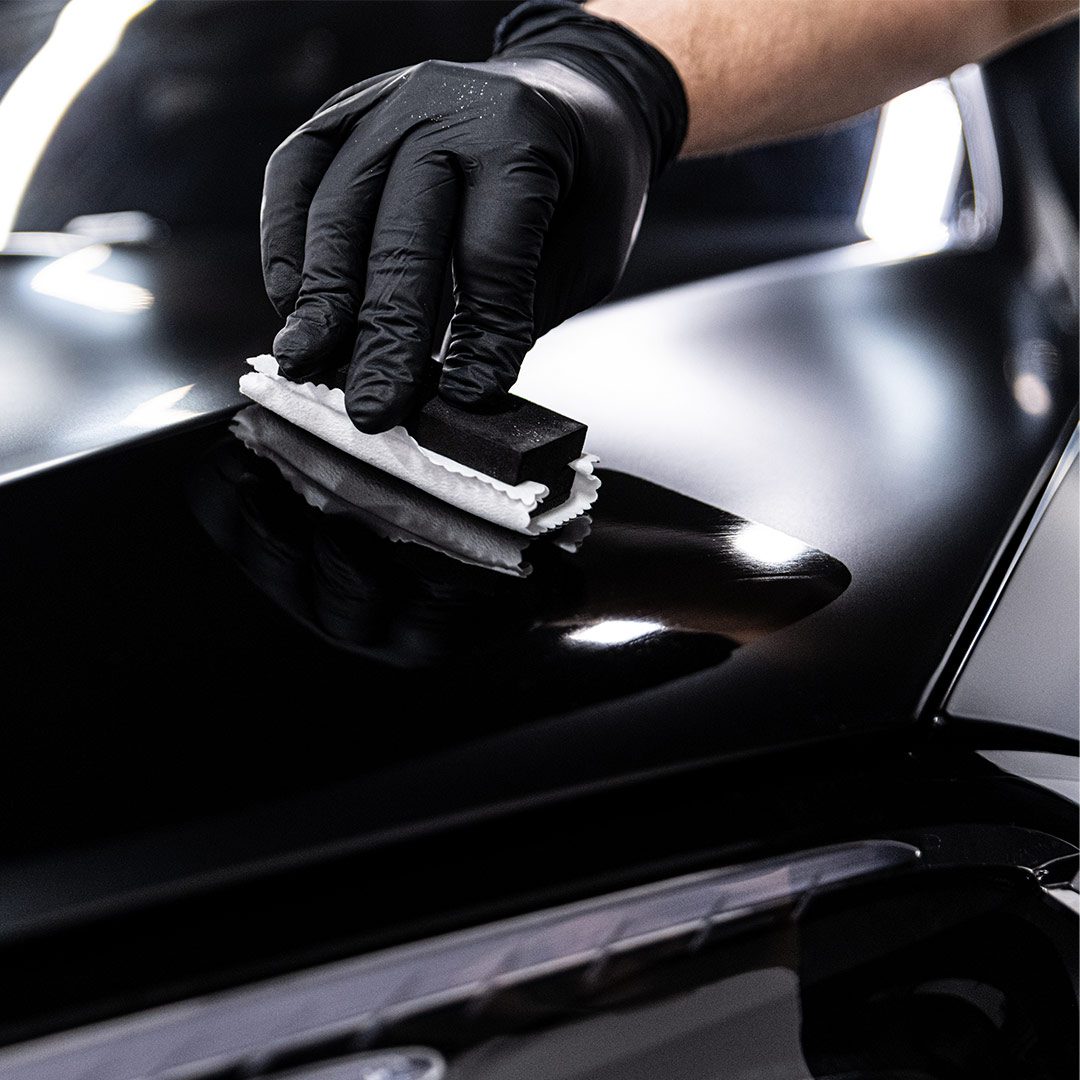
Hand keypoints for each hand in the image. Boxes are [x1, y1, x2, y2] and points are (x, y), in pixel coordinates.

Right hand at [261, 0, 684, 433]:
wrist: (572, 94)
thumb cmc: (584, 186)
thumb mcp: (586, 251)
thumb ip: (520, 312)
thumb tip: (456, 392)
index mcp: (522, 136)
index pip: (491, 251)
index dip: (481, 331)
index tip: (467, 396)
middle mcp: (445, 107)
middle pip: (403, 235)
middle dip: (384, 334)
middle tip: (372, 409)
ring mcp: (387, 101)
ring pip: (338, 206)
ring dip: (320, 296)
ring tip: (306, 362)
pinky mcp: (345, 111)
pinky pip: (295, 172)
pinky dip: (285, 241)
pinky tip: (290, 301)